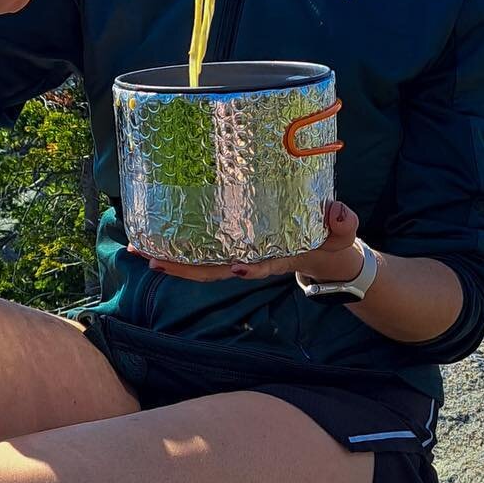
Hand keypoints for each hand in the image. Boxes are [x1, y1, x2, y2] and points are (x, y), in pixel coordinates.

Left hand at [131, 200, 363, 284]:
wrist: (325, 251)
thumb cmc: (331, 240)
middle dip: (185, 268)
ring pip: (201, 262)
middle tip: (155, 261)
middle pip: (215, 269)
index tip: (238, 266)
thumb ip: (343, 225)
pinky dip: (177, 245)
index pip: (262, 265)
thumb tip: (340, 213)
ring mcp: (239, 254)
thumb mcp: (342, 234)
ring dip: (171, 258)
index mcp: (279, 258)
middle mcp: (253, 259)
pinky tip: (153, 237)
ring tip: (139, 250)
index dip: (250, 267)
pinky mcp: (232, 244)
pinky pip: (201, 248)